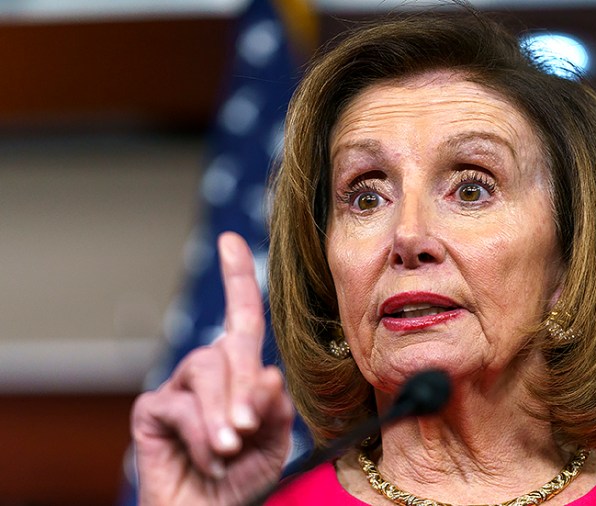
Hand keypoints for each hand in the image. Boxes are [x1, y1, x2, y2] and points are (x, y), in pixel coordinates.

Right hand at [131, 232, 294, 505]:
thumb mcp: (273, 444)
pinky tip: (210, 457)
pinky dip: (201, 434)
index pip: (241, 318)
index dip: (237, 278)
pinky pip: (179, 405)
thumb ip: (274, 409)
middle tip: (248, 430)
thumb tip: (269, 373)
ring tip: (231, 449)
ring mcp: (178, 388)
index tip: (230, 240)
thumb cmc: (245, 480)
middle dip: (242, 390)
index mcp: (242, 373)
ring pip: (204, 372)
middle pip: (229, 351)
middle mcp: (209, 372)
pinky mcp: (152, 410)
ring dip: (221, 415)